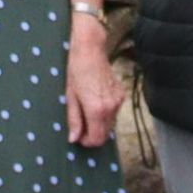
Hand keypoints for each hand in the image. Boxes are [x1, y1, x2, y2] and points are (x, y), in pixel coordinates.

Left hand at [64, 13, 123, 147]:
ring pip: (110, 124)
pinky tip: (95, 101)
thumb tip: (74, 138)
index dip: (87, 142)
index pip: (96, 139)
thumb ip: (74, 119)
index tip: (78, 137)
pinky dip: (105, 113)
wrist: (90, 50)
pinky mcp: (121, 94)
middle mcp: (111, 107)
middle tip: (80, 126)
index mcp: (96, 109)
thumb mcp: (71, 97)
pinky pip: (114, 112)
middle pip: (105, 134)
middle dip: (93, 134)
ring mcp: (119, 100)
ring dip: (98, 124)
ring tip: (86, 110)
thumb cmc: (76, 71)